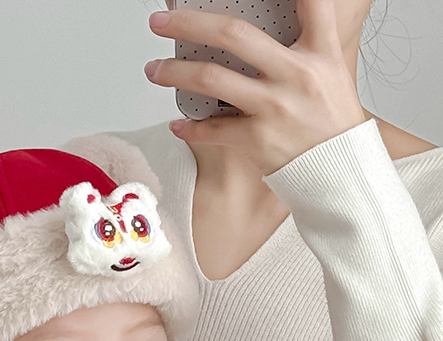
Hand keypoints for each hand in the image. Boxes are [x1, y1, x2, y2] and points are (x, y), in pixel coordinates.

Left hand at [145, 0, 365, 173]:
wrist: (339, 171)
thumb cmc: (329, 121)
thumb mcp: (329, 72)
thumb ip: (304, 44)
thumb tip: (252, 32)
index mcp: (319, 52)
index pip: (310, 2)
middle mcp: (296, 74)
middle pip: (234, 34)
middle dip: (189, 23)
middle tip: (159, 22)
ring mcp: (275, 107)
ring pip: (211, 80)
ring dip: (174, 73)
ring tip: (153, 70)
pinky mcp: (258, 140)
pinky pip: (212, 130)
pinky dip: (189, 127)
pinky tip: (177, 124)